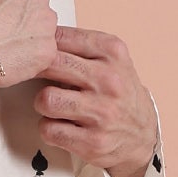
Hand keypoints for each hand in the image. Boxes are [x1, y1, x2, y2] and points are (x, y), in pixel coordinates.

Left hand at [35, 25, 155, 176]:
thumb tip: (36, 35)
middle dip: (36, 71)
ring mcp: (101, 112)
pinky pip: (49, 129)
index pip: (60, 37)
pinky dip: (48, 128)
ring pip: (46, 100)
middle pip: (50, 64)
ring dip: (42, 103)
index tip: (37, 52)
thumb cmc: (117, 91)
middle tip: (35, 77)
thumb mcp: (110, 58)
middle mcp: (109, 80)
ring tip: (52, 104)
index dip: (41, 45)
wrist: (142, 133)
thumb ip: (79, 45)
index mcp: (112, 52)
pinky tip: (60, 124)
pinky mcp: (92, 141)